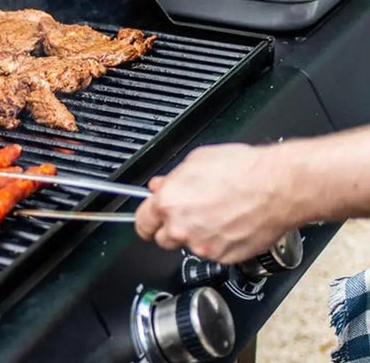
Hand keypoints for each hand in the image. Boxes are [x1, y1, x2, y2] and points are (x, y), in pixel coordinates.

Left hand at [135, 143, 298, 263]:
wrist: (277, 186)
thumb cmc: (242, 169)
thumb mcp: (197, 161)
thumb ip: (172, 179)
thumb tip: (161, 186)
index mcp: (169, 202)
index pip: (142, 222)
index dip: (147, 220)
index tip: (150, 220)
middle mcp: (181, 227)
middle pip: (162, 238)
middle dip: (171, 228)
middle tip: (188, 213)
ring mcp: (202, 245)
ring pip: (189, 246)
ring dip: (196, 235)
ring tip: (217, 214)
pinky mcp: (224, 257)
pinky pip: (214, 252)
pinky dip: (219, 242)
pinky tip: (230, 223)